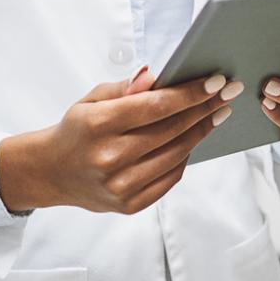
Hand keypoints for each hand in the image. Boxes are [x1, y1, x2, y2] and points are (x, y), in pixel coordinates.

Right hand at [0, 68, 243, 213]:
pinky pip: (170, 178)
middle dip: (204, 109)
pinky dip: (185, 157)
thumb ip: (126, 88)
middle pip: (171, 130)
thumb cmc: (77, 130)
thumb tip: (156, 75)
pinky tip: (194, 139)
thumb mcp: (92, 100)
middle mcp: (108, 157)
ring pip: (176, 155)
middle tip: (228, 93)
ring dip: (201, 132)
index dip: (190, 93)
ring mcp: (119, 185)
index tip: (216, 81)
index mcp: (97, 125)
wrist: (52, 172)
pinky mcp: (128, 205)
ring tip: (216, 114)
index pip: (155, 106)